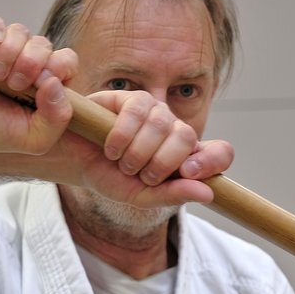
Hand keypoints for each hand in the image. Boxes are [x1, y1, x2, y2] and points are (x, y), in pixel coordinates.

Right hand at [0, 25, 76, 161]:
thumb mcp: (34, 139)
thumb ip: (57, 119)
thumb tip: (56, 83)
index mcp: (47, 83)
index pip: (66, 60)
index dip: (57, 66)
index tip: (39, 83)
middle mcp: (29, 62)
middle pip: (42, 43)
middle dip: (31, 61)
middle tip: (13, 84)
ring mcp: (5, 49)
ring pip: (19, 31)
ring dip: (10, 50)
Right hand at [57, 91, 234, 206]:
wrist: (74, 161)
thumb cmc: (109, 177)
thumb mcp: (139, 196)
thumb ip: (172, 195)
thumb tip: (208, 193)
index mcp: (184, 156)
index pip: (219, 153)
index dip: (211, 161)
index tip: (187, 173)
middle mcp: (174, 130)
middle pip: (187, 138)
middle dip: (161, 162)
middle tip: (140, 175)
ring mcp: (155, 111)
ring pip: (162, 124)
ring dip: (138, 152)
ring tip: (121, 162)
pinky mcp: (133, 98)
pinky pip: (138, 111)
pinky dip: (122, 136)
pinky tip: (111, 147)